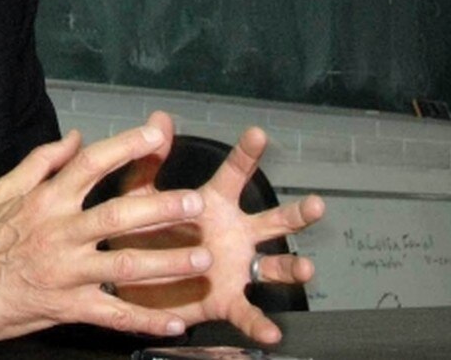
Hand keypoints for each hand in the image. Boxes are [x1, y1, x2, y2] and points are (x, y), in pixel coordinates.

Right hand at [0, 124, 214, 341]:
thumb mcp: (3, 190)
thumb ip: (42, 161)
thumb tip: (78, 136)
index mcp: (45, 200)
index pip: (91, 165)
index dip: (126, 147)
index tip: (158, 136)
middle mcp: (59, 232)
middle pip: (118, 214)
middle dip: (161, 208)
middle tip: (197, 202)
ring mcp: (65, 272)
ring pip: (123, 265)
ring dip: (167, 263)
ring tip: (204, 258)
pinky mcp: (66, 307)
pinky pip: (112, 314)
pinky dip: (145, 320)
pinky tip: (174, 324)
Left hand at [108, 113, 324, 343]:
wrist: (133, 283)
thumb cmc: (142, 235)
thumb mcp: (140, 198)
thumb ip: (148, 162)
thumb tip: (158, 118)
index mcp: (213, 205)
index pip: (235, 175)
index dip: (246, 154)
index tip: (257, 134)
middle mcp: (233, 234)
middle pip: (273, 221)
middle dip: (296, 214)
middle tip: (316, 205)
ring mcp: (235, 268)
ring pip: (273, 266)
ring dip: (292, 267)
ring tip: (306, 268)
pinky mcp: (226, 300)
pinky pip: (248, 313)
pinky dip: (260, 324)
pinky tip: (272, 332)